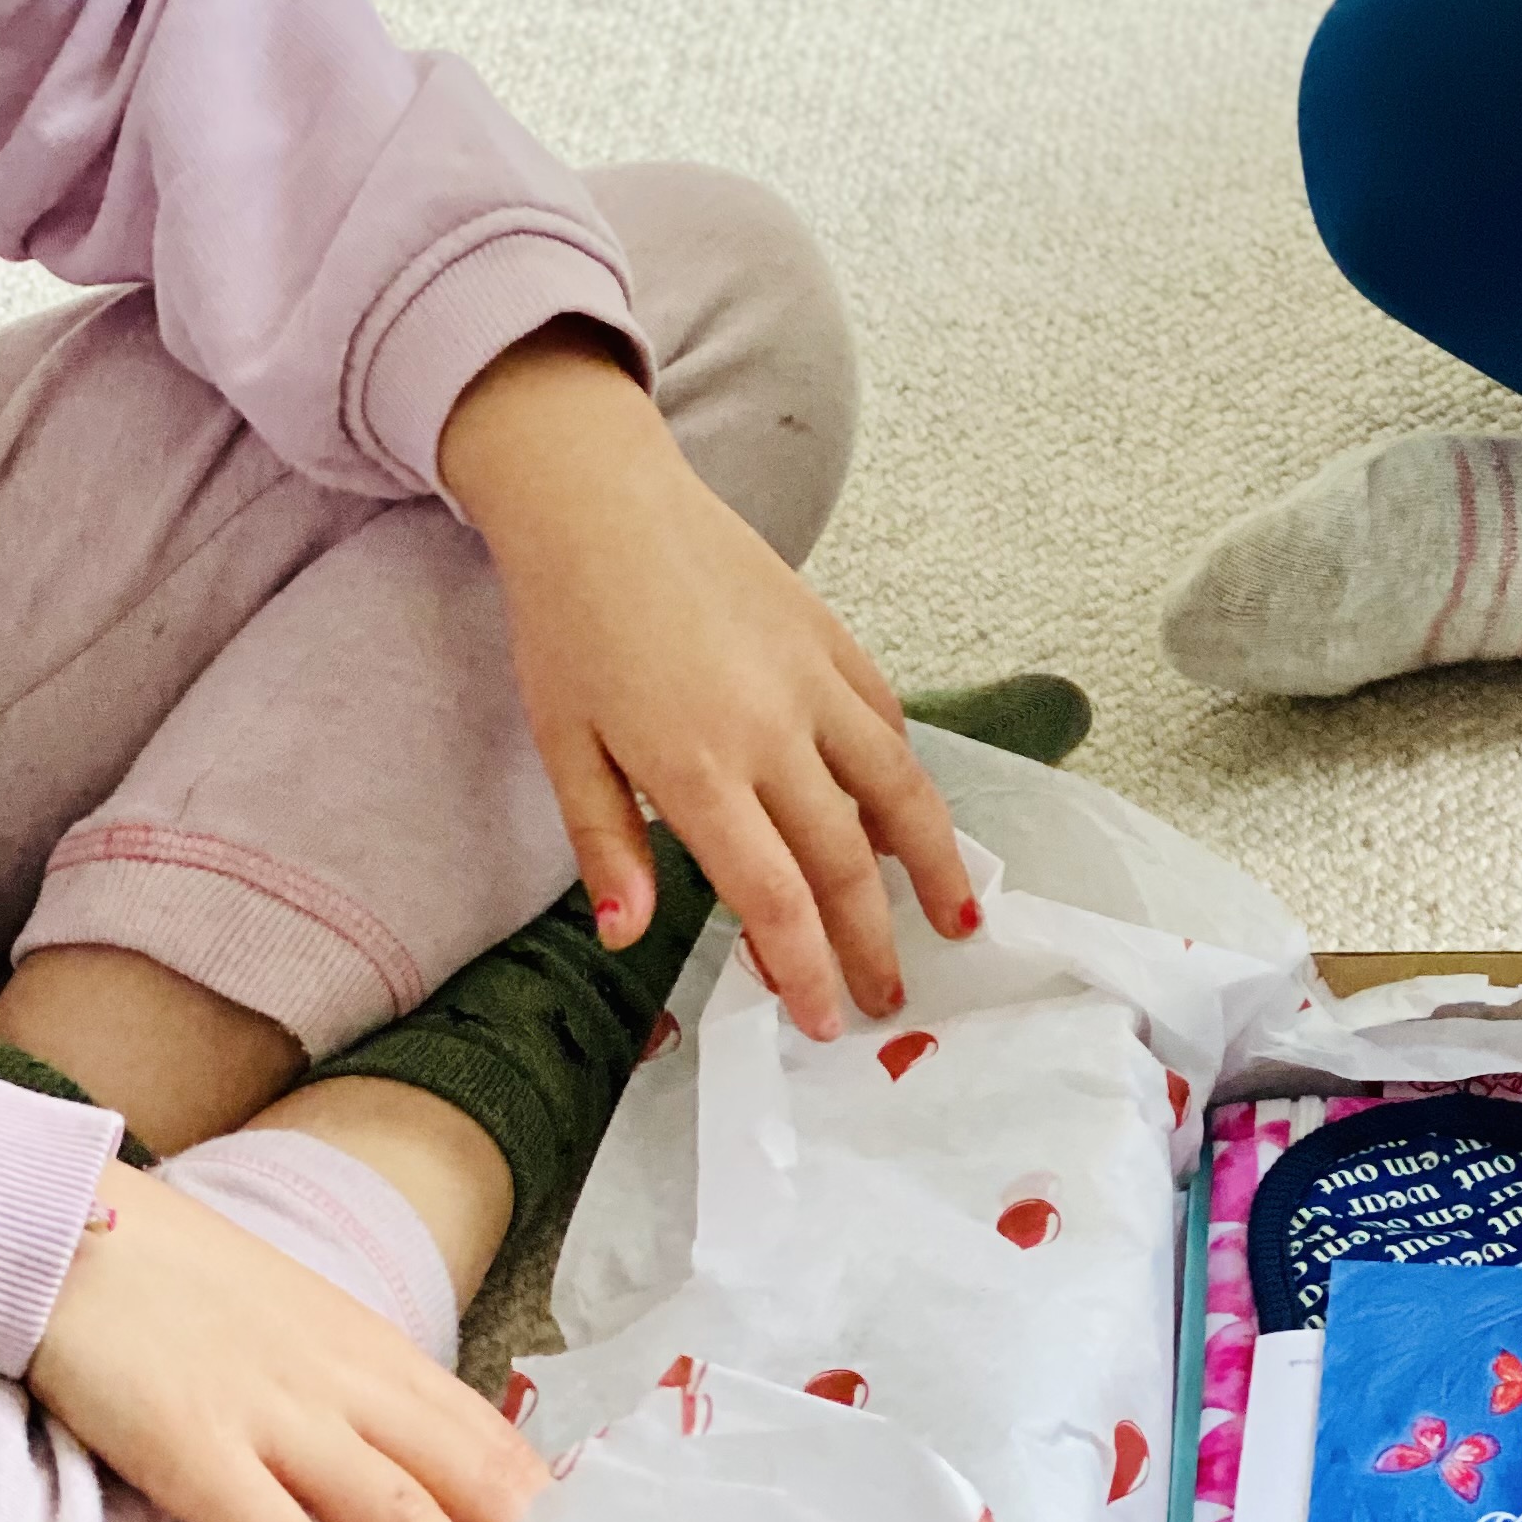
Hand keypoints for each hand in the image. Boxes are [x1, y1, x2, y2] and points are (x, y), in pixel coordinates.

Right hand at [27, 1159, 543, 1521]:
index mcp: (380, 1356)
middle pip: (470, 1475)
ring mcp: (279, 1419)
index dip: (545, 1509)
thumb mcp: (307, 1332)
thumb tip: (417, 1465)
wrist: (84, 1236)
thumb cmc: (190, 1292)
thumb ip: (366, 1395)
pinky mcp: (202, 1455)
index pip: (491, 1440)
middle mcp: (350, 1384)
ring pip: (398, 1515)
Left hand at [440, 328, 973, 1038]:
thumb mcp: (563, 744)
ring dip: (933, 864)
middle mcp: (772, 731)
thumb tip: (630, 937)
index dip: (808, 968)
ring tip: (959, 918)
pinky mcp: (833, 640)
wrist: (599, 503)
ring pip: (898, 790)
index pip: (774, 896)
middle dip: (873, 942)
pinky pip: (887, 724)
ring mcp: (814, 682)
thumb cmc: (568, 626)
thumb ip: (608, 844)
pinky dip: (905, 780)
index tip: (828, 1018)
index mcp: (697, 769)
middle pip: (846, 861)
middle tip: (889, 997)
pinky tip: (907, 818)